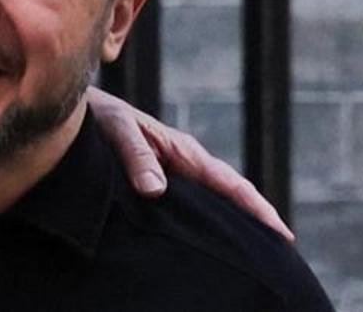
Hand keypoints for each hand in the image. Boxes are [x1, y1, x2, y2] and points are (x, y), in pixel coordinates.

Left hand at [87, 86, 294, 242]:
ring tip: (254, 253)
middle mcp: (185, 162)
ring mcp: (175, 172)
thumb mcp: (118, 130)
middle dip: (256, 220)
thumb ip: (136, 157)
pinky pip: (190, 204)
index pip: (230, 183)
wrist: (80, 108)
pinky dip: (207, 220)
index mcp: (184, 150)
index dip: (257, 209)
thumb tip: (156, 191)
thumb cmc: (99, 116)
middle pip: (229, 195)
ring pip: (212, 201)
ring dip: (233, 222)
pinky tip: (207, 241)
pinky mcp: (159, 180)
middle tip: (282, 252)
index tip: (281, 234)